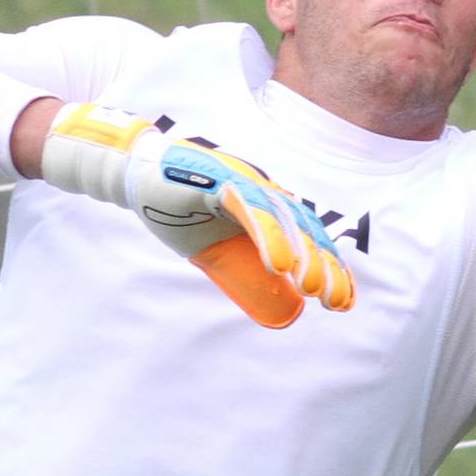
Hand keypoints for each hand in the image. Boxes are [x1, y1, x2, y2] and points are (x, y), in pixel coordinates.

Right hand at [37, 102, 355, 327]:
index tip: (342, 302)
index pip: (306, 237)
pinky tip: (281, 264)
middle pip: (304, 230)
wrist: (134, 173)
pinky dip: (268, 236)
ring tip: (313, 289)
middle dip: (324, 267)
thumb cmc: (175, 208)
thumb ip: (240, 262)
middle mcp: (263, 190)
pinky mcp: (220, 180)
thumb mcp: (214, 244)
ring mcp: (243, 182)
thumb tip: (269, 301)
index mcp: (266, 205)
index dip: (327, 268)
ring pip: (284, 221)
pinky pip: (251, 210)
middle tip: (336, 302)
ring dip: (301, 255)